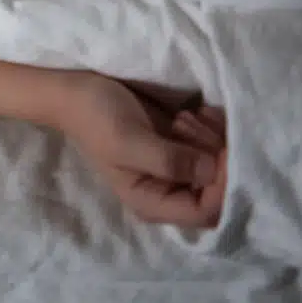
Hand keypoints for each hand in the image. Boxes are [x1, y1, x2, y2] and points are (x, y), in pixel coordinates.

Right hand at [55, 74, 227, 227]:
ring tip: (184, 116)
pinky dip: (214, 127)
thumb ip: (168, 161)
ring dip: (214, 137)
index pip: (206, 212)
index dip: (223, 186)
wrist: (78, 90)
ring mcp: (179, 168)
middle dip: (216, 155)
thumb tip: (212, 170)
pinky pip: (218, 146)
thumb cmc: (95, 117)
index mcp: (152, 202)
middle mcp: (170, 191)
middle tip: (188, 123)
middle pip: (221, 189)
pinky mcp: (183, 147)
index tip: (222, 150)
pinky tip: (196, 111)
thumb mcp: (127, 141)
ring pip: (223, 166)